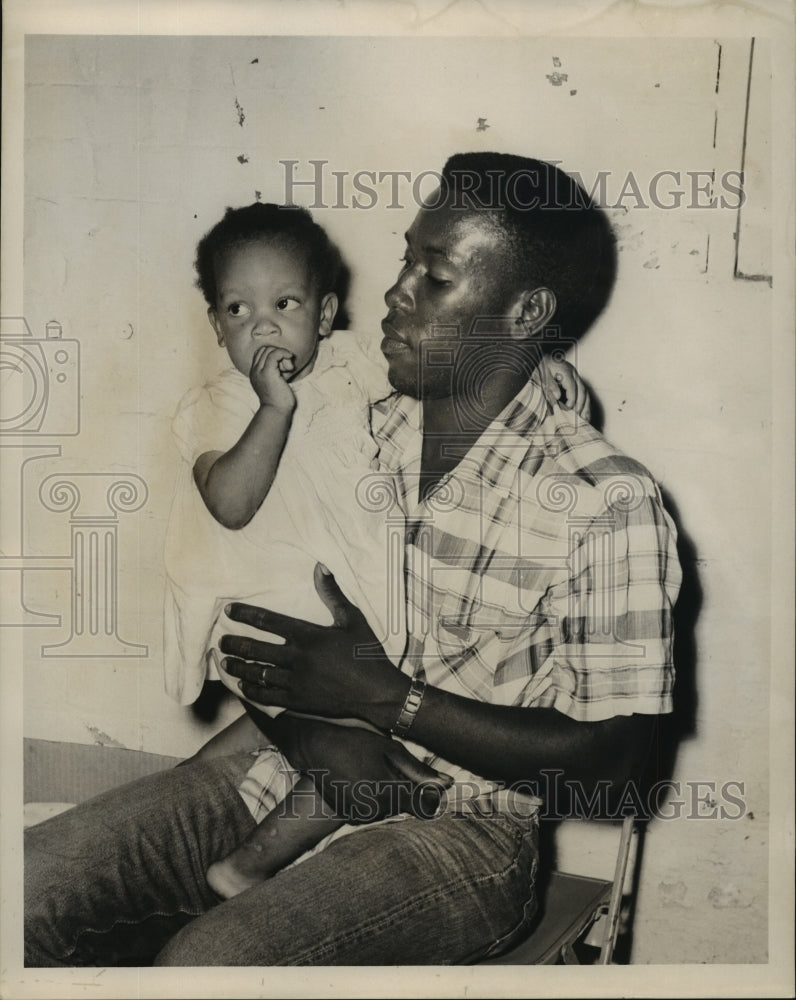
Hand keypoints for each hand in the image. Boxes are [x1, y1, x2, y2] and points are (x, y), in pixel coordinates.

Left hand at [220, 564, 409, 729]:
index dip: (245, 614)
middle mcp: (297, 658)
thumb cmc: (366, 653)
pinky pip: (268, 697)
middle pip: (256, 649)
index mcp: (308, 635)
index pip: (268, 621)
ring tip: (226, 663)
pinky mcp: (298, 702)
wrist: (376, 692)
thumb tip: (320, 566)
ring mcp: (296, 682)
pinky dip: (252, 692)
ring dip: (239, 668)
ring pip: (258, 673)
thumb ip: (332, 594)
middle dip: (235, 644)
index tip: (229, 611)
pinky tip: (243, 688)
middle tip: (221, 641)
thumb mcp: (352, 619)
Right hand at [249, 344, 295, 410]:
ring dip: (282, 355)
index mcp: (254, 373)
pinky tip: (290, 359)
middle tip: (287, 367)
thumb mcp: (275, 382)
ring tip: (288, 369)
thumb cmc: (279, 400)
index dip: (272, 354)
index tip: (283, 365)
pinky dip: (284, 353)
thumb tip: (286, 359)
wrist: (276, 411)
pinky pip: (274, 354)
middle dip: (277, 353)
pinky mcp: (267, 372)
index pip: (260, 353)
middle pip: (264, 349)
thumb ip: (276, 370)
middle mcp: (254, 371)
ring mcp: (259, 371)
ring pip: (269, 350)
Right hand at [271, 715, 452, 822]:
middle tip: (395, 768)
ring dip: (390, 795)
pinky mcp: (348, 815)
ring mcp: (359, 815)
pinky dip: (373, 798)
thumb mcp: (390, 750)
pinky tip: (365, 778)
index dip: (431, 796)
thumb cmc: (356, 742)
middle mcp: (375, 810)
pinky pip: (371, 810)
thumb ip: (420, 771)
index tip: (432, 785)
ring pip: (389, 810)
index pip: (425, 808)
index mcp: (390, 793)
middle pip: (406, 808)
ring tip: (377, 770)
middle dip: (408, 791)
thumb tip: (448, 784)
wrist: (316, 746)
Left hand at [539, 355, 590, 421]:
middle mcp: (573, 373)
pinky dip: (584, 403)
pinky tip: (583, 412)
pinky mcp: (575, 381)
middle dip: (581, 404)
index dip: (572, 400)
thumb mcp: (542, 374)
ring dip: (586, 405)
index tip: (568, 409)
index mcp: (565, 371)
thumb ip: (549, 384)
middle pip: (582, 390)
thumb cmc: (541, 367)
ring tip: (585, 418)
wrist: (541, 359)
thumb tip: (557, 396)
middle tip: (577, 416)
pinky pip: (583, 392)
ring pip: (585, 392)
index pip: (572, 387)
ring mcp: (575, 377)